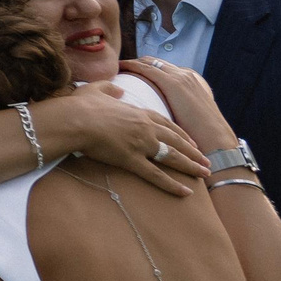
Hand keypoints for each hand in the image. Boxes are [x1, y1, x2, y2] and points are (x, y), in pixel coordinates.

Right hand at [39, 83, 205, 195]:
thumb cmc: (81, 105)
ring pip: (173, 157)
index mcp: (138, 112)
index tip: (192, 141)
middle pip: (176, 140)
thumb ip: (110, 88)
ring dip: (191, 166)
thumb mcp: (96, 90)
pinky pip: (156, 175)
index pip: (166, 123)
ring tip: (205, 173)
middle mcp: (145, 128)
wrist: (73, 120)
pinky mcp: (132, 160)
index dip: (181, 133)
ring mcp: (141, 144)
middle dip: (193, 151)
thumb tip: (119, 88)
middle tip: (207, 160)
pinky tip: (186, 192)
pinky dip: (172, 185)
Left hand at [128, 61, 236, 153]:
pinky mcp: (174, 83)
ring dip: (133, 62)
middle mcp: (186, 74)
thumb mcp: (190, 115)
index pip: (163, 68)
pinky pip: (147, 69)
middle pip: (155, 62)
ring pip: (150, 62)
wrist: (216, 141)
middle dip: (138, 62)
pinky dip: (133, 65)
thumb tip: (159, 114)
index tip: (131, 70)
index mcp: (191, 80)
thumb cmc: (202, 136)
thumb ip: (177, 109)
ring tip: (118, 65)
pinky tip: (121, 67)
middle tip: (121, 65)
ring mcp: (181, 77)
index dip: (146, 67)